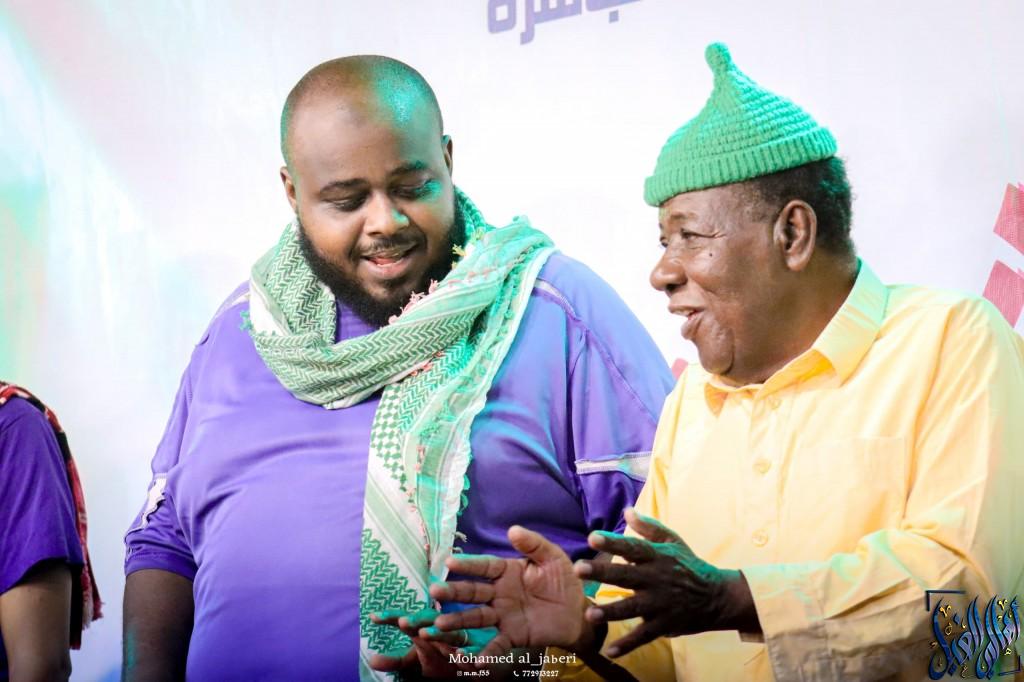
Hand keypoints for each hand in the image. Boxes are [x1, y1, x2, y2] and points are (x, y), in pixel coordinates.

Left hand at [369, 608, 480, 676]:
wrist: (482, 661)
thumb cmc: (444, 658)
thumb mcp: (417, 660)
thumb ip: (396, 661)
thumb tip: (372, 661)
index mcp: (429, 625)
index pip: (408, 619)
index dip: (392, 617)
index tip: (374, 617)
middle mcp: (447, 626)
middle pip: (431, 620)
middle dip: (417, 620)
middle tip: (403, 622)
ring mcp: (465, 637)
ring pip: (452, 634)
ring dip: (439, 634)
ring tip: (425, 635)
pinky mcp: (483, 649)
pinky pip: (475, 652)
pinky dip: (469, 655)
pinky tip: (461, 657)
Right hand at [429, 525, 588, 657]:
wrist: (579, 613)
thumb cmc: (564, 581)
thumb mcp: (553, 558)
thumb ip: (533, 544)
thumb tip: (512, 529)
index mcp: (507, 571)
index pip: (484, 566)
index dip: (467, 564)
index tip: (449, 562)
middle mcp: (500, 593)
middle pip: (473, 591)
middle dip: (453, 591)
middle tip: (434, 591)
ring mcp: (504, 615)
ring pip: (476, 617)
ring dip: (458, 621)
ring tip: (439, 625)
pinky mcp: (513, 636)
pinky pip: (496, 645)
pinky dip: (485, 653)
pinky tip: (473, 660)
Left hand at [575, 508, 758, 657]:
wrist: (716, 596)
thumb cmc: (687, 565)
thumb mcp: (672, 541)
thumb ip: (648, 528)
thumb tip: (626, 510)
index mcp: (657, 557)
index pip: (632, 547)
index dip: (613, 542)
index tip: (593, 537)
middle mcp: (657, 579)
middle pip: (626, 575)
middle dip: (602, 572)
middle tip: (579, 568)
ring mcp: (660, 604)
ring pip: (633, 608)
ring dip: (611, 611)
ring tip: (590, 614)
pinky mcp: (664, 624)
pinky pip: (644, 636)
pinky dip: (628, 645)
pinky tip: (609, 651)